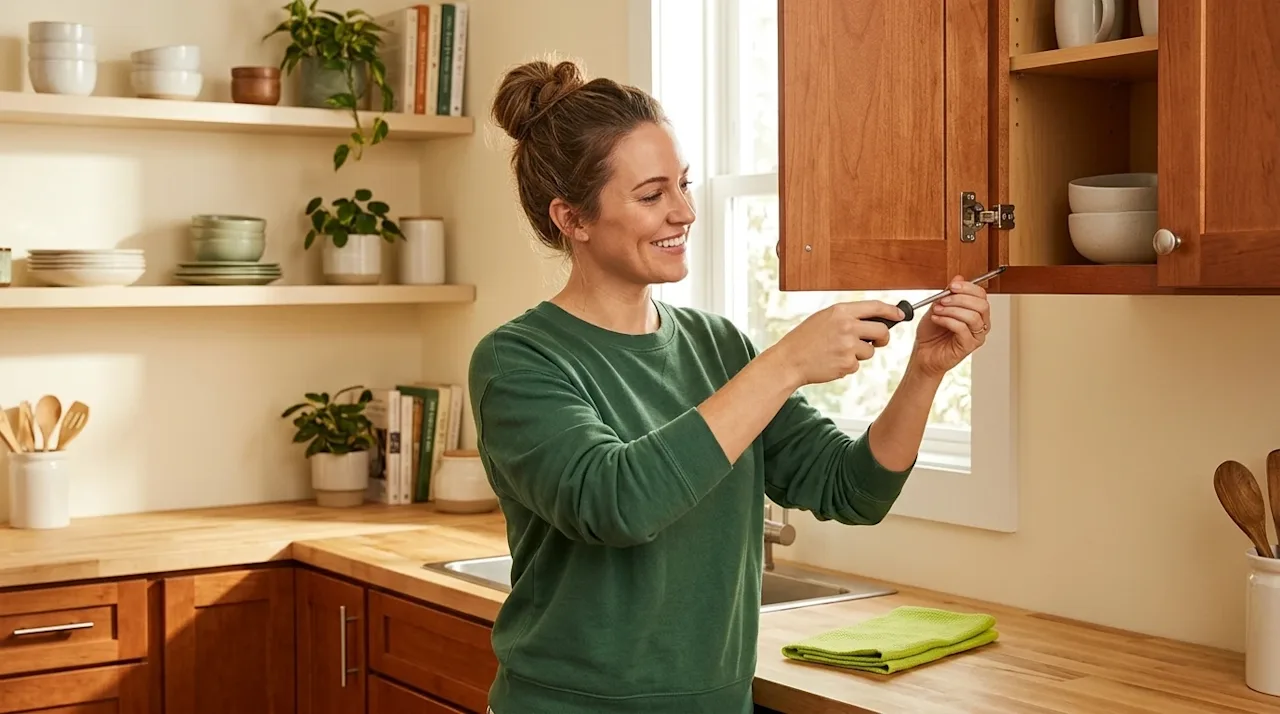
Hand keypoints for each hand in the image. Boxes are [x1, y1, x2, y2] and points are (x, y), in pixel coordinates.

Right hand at [767, 300, 904, 387]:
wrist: (789, 360)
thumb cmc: (805, 339)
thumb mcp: (824, 318)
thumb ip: (847, 317)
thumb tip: (873, 320)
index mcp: (840, 311)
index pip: (875, 306)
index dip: (892, 310)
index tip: (901, 314)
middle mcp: (846, 326)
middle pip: (882, 331)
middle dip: (883, 338)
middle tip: (878, 342)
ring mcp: (847, 345)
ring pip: (870, 351)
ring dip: (860, 354)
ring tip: (838, 352)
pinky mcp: (847, 363)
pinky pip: (857, 365)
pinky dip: (847, 365)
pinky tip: (831, 361)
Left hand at [910, 274, 992, 377]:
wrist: (922, 353)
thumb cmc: (931, 333)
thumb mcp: (937, 306)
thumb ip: (949, 293)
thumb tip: (958, 277)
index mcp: (975, 312)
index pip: (981, 295)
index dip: (968, 287)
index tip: (952, 285)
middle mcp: (980, 324)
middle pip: (982, 305)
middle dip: (961, 298)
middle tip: (943, 298)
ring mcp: (976, 336)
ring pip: (973, 317)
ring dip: (952, 310)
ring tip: (938, 310)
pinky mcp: (968, 346)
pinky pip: (963, 329)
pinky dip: (948, 321)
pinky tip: (937, 319)